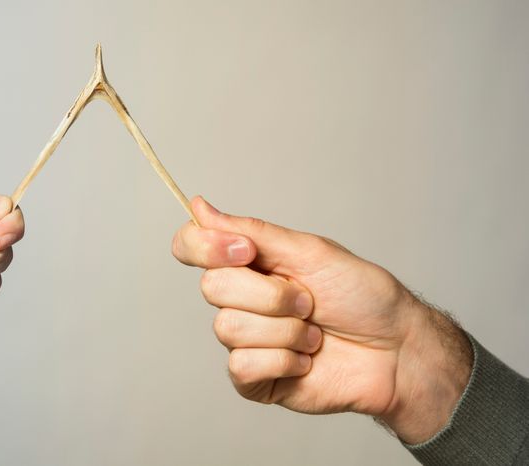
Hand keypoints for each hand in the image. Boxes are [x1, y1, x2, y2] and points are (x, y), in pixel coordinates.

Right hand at [172, 197, 471, 442]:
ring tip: (314, 335)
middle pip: (213, 287)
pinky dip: (284, 360)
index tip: (247, 251)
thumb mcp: (309, 251)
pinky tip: (306, 361)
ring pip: (228, 327)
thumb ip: (252, 231)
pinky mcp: (254, 379)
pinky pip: (241, 366)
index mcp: (249, 262)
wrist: (398, 350)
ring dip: (285, 330)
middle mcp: (240, 299)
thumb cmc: (363, 296)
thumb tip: (200, 207)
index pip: (192, 245)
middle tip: (308, 300)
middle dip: (270, 294)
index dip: (206, 247)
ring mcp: (245, 340)